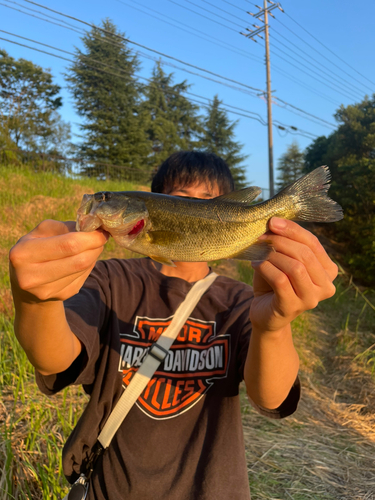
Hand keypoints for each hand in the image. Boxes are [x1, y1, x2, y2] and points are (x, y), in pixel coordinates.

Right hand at [9, 220, 108, 303]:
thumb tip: (92, 229)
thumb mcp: (41, 232)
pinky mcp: (60, 296)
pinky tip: (83, 258)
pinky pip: (83, 277)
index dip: (90, 237)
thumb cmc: (35, 247)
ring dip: (94, 254)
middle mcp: (32, 277)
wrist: (26, 279)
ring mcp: (46, 291)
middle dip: (96, 246)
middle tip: (101, 237)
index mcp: (23, 254)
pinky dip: (88, 265)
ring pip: (84, 268)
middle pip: (79, 260)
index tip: (101, 230)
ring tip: (92, 245)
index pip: (68, 245)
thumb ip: (64, 227)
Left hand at [250, 217, 337, 332]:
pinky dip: (265, 267)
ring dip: (273, 255)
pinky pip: (280, 280)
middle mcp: (326, 286)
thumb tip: (275, 222)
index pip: (313, 243)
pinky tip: (255, 264)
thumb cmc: (274, 282)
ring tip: (258, 252)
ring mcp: (311, 299)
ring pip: (295, 267)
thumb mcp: (284, 259)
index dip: (293, 230)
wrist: (265, 312)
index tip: (273, 222)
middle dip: (281, 241)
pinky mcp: (292, 307)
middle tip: (262, 237)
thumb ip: (286, 243)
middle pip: (305, 254)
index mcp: (328, 271)